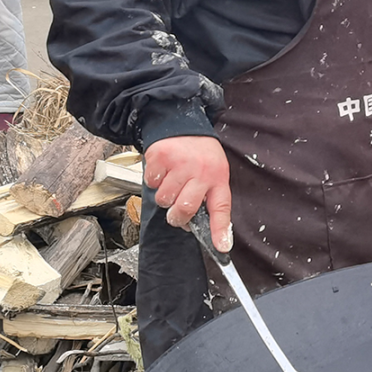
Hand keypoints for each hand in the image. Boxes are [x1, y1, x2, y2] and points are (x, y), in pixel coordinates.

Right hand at [144, 134, 231, 248]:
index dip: (219, 230)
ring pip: (163, 199)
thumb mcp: (214, 173)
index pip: (221, 209)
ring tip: (172, 183)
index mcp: (217, 178)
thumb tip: (205, 232)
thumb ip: (209, 200)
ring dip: (164, 196)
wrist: (182, 123)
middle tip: (176, 210)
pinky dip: (154, 181)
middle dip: (177, 216)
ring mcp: (179, 164)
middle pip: (183, 209)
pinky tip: (163, 171)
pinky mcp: (160, 157)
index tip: (221, 247)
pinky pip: (151, 183)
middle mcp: (200, 171)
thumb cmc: (200, 154)